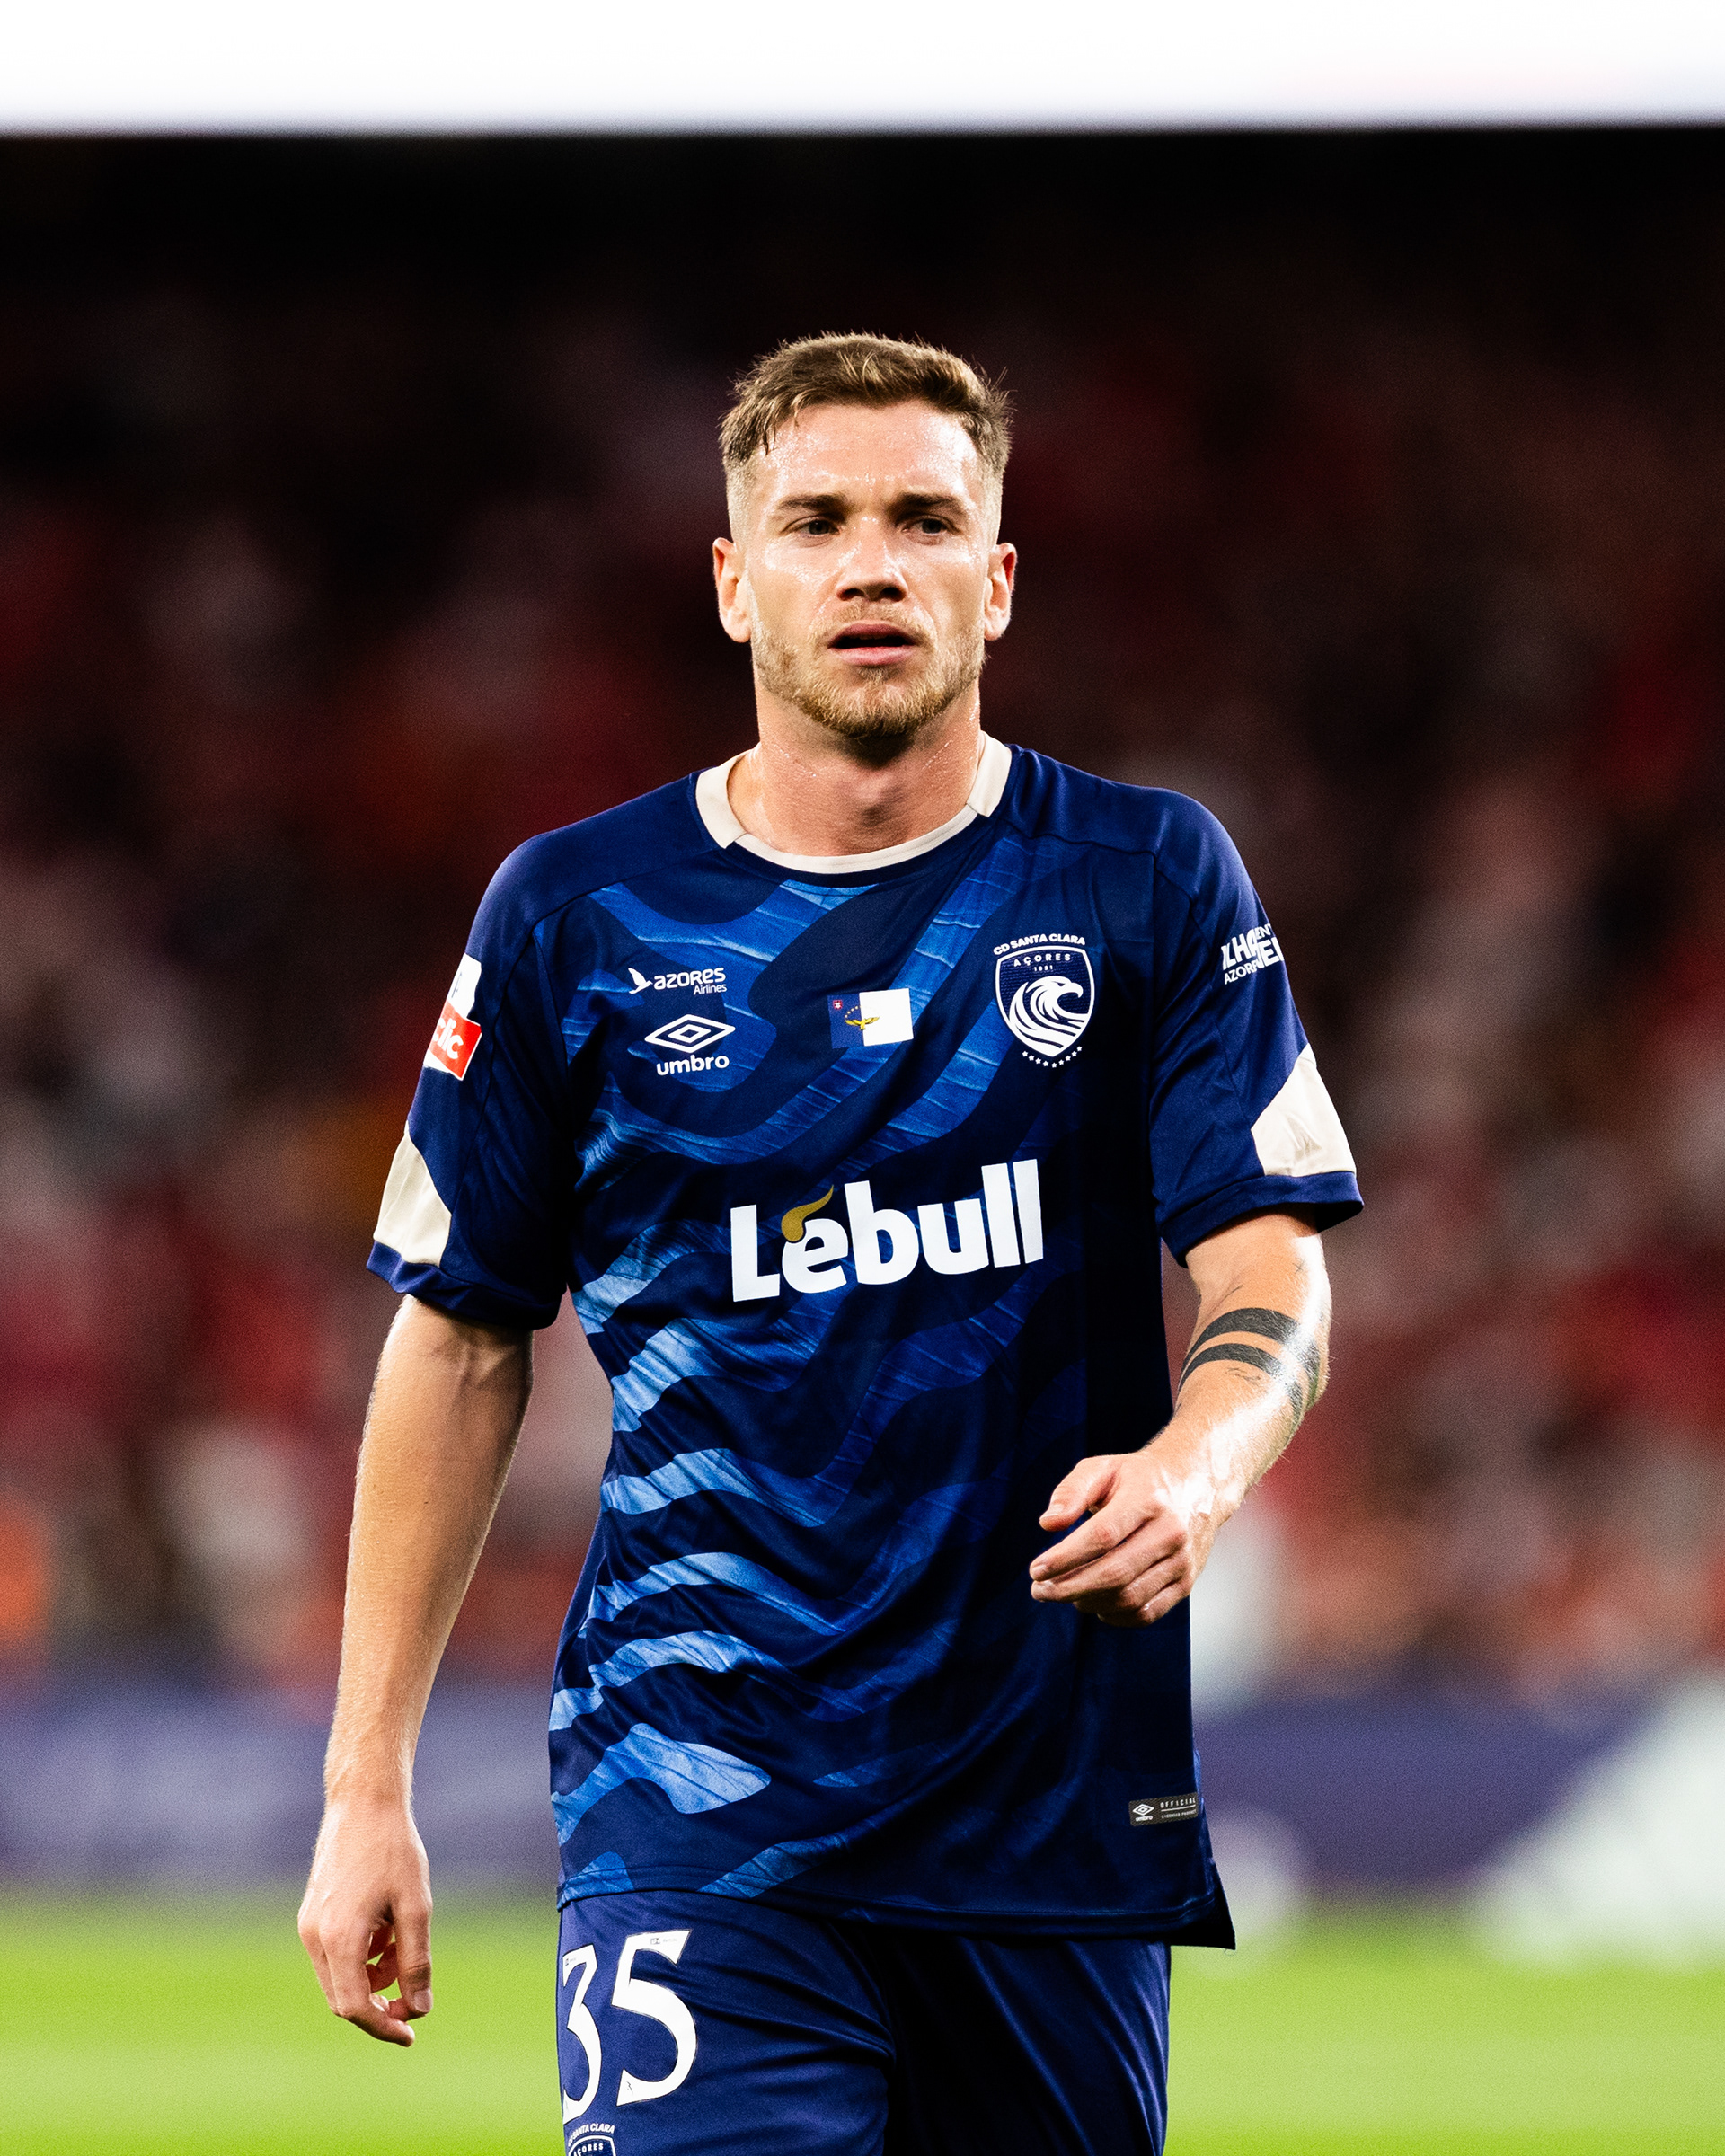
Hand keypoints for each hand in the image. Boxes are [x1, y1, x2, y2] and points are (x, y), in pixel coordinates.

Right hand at [298, 1796, 434, 2045]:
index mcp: (339, 1938)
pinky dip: (362, 1958)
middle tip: (414, 2000)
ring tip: (405, 1947)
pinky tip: (387, 1932)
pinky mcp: (311, 1915)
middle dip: (379, 2005)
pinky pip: (334, 1955)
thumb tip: (420, 2008)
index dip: (383, 2027)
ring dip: (374, 1978)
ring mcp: (309, 1926)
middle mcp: (315, 1937)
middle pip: (343, 1999)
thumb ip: (416, 1961)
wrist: (363, 1804)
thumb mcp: (416, 1906)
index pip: (355, 2007)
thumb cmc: (393, 1851)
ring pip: (339, 1977)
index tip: (411, 2034)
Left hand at [1030, 1448, 1219, 1626]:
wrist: (1197, 1485)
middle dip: (1070, 1587)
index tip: (1036, 1570)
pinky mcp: (1186, 1583)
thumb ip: (1071, 1491)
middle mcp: (1170, 1532)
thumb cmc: (1140, 1478)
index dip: (1066, 1557)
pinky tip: (1094, 1603)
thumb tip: (1049, 1523)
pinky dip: (1115, 1616)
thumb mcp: (1103, 1468)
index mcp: (1148, 1499)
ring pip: (1129, 1598)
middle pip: (1115, 1573)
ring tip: (1063, 1593)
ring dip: (1088, 1603)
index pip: (1102, 1536)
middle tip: (1039, 1590)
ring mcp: (1181, 1561)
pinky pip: (1147, 1612)